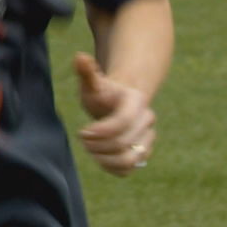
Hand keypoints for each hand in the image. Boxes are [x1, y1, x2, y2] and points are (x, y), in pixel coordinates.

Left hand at [74, 53, 155, 176]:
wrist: (116, 104)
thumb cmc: (102, 93)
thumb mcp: (92, 82)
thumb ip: (86, 72)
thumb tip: (79, 57)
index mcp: (135, 101)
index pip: (123, 121)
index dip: (102, 130)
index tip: (82, 132)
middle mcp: (146, 120)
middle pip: (124, 142)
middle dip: (98, 144)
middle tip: (82, 138)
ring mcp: (147, 139)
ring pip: (130, 159)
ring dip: (105, 158)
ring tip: (90, 149)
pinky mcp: (142, 154)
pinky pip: (129, 169)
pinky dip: (111, 168)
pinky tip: (99, 157)